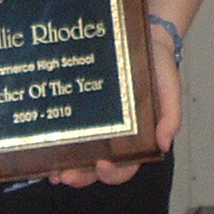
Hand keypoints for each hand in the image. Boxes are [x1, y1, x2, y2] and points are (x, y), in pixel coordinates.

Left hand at [48, 23, 183, 188]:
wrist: (144, 36)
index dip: (114, 173)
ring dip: (64, 167)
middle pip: (96, 168)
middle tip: (64, 176)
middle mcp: (113, 137)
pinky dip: (55, 144)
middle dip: (80, 176)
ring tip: (49, 171)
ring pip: (78, 156)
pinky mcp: (80, 112)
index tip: (103, 165)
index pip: (126, 166)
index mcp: (136, 138)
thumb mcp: (170, 88)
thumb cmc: (158, 66)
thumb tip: (163, 144)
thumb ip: (170, 116)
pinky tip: (43, 147)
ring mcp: (94, 126)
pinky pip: (67, 132)